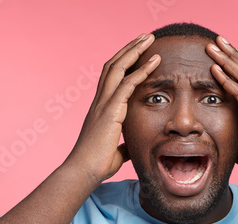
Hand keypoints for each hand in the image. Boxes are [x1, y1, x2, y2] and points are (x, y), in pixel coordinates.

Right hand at [65, 34, 159, 183]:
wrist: (84, 172)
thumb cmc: (97, 164)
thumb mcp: (115, 151)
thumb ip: (123, 144)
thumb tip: (129, 147)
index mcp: (101, 108)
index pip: (111, 77)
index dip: (124, 62)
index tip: (138, 52)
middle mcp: (100, 101)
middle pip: (113, 65)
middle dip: (129, 49)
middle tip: (144, 36)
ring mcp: (103, 104)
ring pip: (117, 68)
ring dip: (134, 51)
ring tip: (148, 38)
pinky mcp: (109, 111)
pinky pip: (126, 84)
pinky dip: (140, 71)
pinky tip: (153, 62)